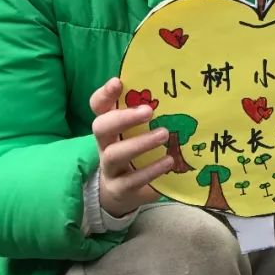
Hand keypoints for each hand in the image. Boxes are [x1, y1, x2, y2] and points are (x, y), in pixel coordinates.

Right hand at [90, 77, 173, 217]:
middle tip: (148, 111)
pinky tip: (169, 162)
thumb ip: (147, 114)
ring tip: (164, 134)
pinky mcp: (120, 189)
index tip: (118, 82)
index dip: (105, 94)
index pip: (98, 106)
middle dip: (123, 118)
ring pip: (115, 154)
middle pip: (101, 128)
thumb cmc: (135, 151)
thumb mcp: (137, 132)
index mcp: (109, 125)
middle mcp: (105, 145)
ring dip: (140, 143)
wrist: (122, 192)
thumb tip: (177, 94)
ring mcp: (110, 168)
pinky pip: (131, 181)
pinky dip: (151, 171)